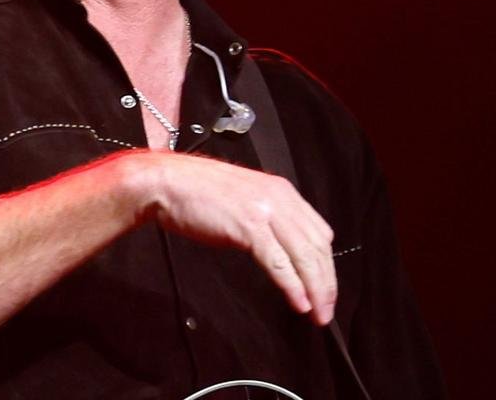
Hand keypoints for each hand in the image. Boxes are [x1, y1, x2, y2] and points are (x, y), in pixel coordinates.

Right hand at [133, 151, 336, 324]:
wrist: (168, 182)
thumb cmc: (198, 192)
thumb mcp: (244, 197)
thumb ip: (268, 215)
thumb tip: (283, 246)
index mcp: (282, 191)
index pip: (319, 231)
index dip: (326, 263)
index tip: (325, 285)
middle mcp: (280, 199)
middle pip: (317, 246)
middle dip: (327, 282)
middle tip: (327, 308)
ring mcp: (265, 212)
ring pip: (303, 256)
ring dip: (315, 289)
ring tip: (318, 312)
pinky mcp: (249, 227)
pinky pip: (279, 263)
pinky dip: (292, 286)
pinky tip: (298, 302)